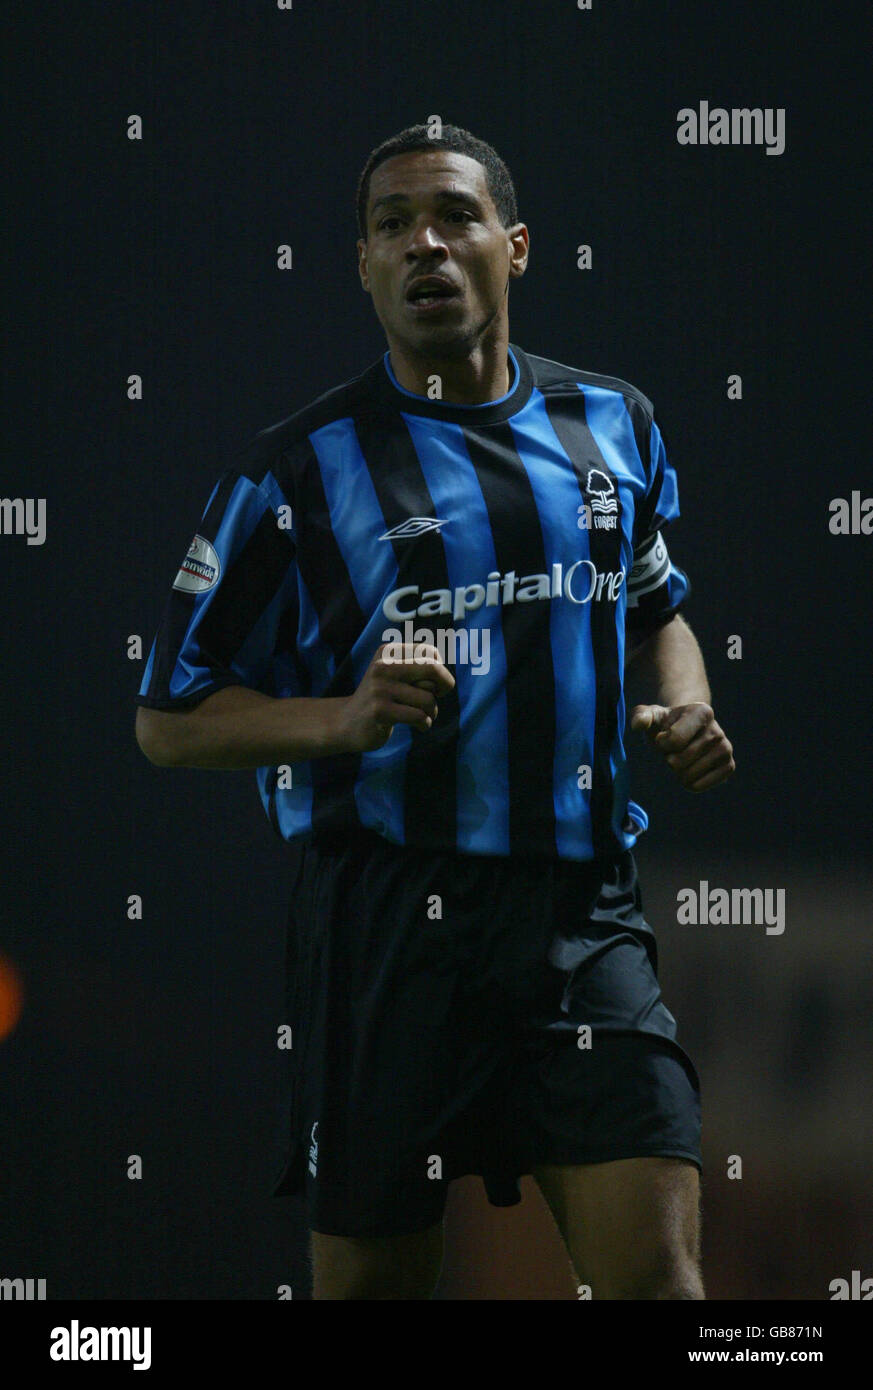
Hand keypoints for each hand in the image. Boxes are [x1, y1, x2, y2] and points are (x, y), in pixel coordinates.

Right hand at [338, 643, 454, 752]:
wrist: (346, 722)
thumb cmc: (382, 699)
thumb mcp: (395, 675)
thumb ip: (419, 670)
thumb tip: (447, 679)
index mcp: (388, 652)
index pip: (430, 652)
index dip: (440, 670)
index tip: (433, 685)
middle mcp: (383, 666)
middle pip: (433, 669)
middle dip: (445, 685)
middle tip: (437, 698)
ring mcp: (380, 688)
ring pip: (428, 698)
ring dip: (432, 712)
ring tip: (422, 716)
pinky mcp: (380, 711)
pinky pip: (419, 716)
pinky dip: (425, 723)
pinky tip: (419, 726)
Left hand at [630, 702, 734, 791]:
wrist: (685, 732)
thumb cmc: (665, 724)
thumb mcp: (651, 716)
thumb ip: (641, 716)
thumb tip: (640, 723)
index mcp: (702, 712)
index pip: (674, 740)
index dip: (661, 743)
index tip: (663, 736)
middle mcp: (718, 731)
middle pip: (679, 762)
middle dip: (669, 759)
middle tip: (674, 749)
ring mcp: (726, 750)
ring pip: (688, 776)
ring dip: (677, 771)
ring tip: (683, 757)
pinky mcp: (728, 767)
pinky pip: (698, 786)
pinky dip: (688, 783)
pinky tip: (691, 768)